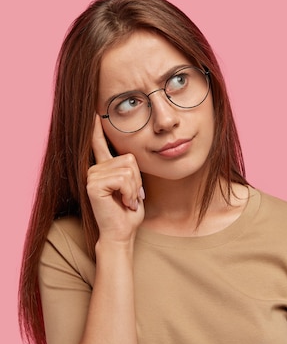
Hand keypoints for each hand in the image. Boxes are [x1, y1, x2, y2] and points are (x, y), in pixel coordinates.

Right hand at [87, 114, 144, 242]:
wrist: (122, 232)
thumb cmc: (129, 211)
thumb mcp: (134, 185)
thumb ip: (130, 169)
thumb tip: (133, 153)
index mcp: (103, 167)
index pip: (99, 143)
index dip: (97, 127)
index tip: (95, 111)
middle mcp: (94, 168)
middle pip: (130, 158)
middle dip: (137, 180)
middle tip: (130, 196)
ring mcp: (92, 175)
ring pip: (128, 169)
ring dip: (134, 189)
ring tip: (126, 200)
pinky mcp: (93, 184)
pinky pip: (123, 179)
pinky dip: (130, 192)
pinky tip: (122, 203)